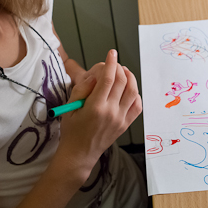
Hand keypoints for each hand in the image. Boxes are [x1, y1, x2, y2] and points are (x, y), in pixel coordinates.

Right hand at [55, 49, 141, 177]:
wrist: (79, 154)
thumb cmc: (72, 130)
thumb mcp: (70, 107)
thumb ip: (82, 88)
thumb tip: (96, 74)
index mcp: (95, 107)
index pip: (108, 79)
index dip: (111, 63)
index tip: (112, 53)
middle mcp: (111, 112)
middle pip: (122, 82)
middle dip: (119, 68)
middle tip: (114, 64)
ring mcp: (120, 119)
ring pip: (133, 92)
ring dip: (130, 78)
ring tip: (123, 72)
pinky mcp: (125, 125)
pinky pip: (137, 106)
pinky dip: (136, 94)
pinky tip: (129, 89)